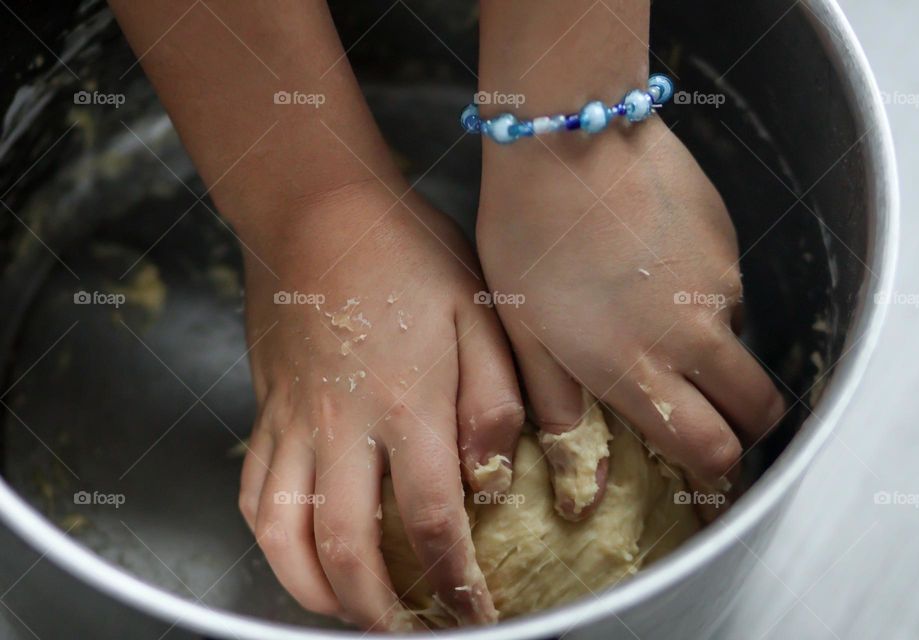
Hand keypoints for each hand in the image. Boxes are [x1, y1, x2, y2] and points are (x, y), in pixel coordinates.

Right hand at [237, 181, 522, 629]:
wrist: (320, 210)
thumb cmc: (408, 252)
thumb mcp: (480, 308)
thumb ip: (497, 395)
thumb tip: (495, 473)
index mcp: (407, 403)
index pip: (434, 520)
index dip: (456, 581)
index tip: (474, 612)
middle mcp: (343, 425)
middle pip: (348, 548)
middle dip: (380, 609)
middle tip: (411, 629)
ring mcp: (295, 421)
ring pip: (284, 534)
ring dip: (313, 590)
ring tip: (347, 614)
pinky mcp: (267, 410)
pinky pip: (253, 490)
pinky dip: (270, 540)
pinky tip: (296, 554)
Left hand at [477, 118, 784, 516]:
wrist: (568, 141)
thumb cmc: (527, 240)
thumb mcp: (525, 332)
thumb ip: (559, 408)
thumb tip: (581, 483)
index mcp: (639, 371)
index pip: (712, 450)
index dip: (716, 470)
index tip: (705, 467)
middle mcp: (693, 338)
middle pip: (758, 409)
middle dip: (744, 424)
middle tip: (710, 412)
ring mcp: (718, 285)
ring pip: (739, 343)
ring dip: (713, 350)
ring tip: (651, 313)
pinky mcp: (727, 240)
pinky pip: (727, 287)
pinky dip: (703, 293)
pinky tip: (654, 260)